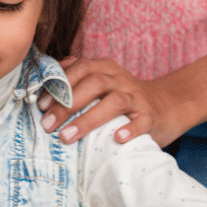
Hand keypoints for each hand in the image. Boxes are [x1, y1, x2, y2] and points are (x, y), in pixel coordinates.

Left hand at [38, 56, 177, 146]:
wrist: (164, 106)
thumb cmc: (120, 98)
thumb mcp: (98, 84)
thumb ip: (74, 80)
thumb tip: (41, 89)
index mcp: (104, 68)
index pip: (79, 69)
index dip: (59, 85)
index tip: (41, 106)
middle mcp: (120, 79)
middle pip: (94, 83)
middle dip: (67, 104)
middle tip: (48, 125)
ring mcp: (137, 97)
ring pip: (114, 102)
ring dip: (88, 119)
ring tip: (67, 136)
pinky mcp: (151, 116)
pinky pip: (142, 121)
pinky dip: (130, 129)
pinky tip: (117, 138)